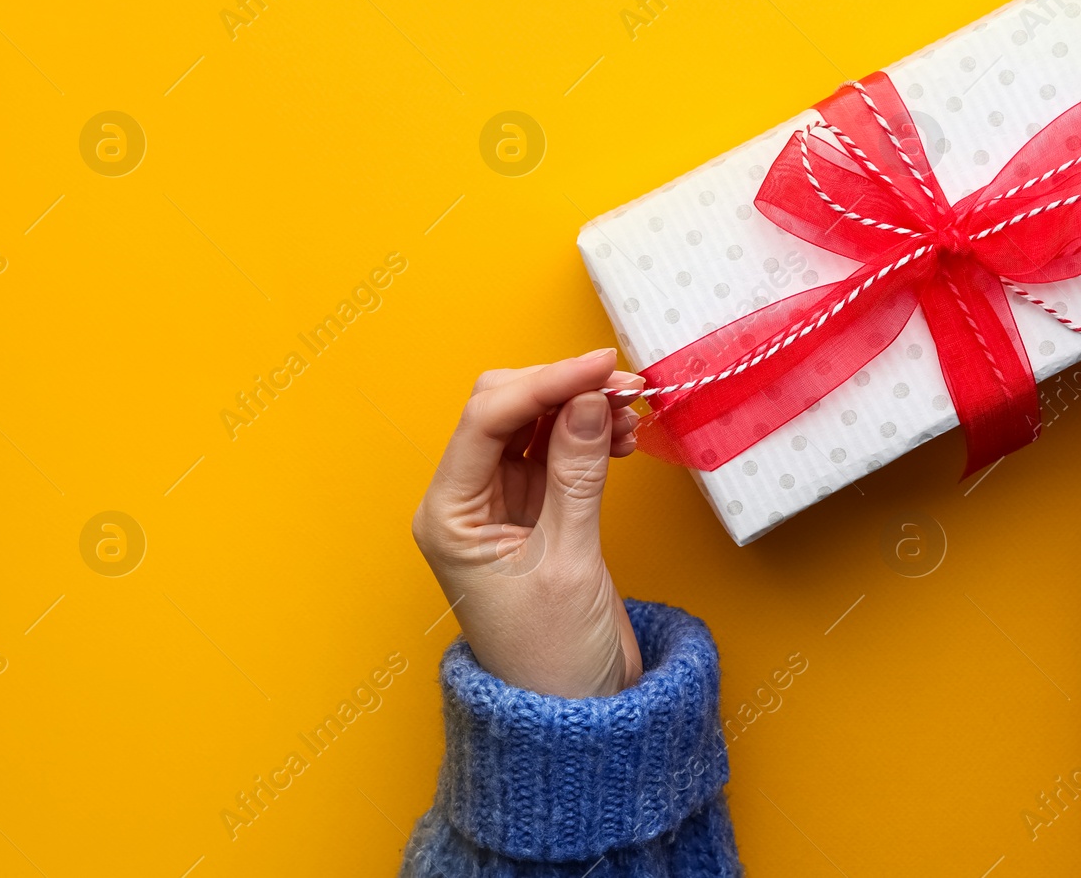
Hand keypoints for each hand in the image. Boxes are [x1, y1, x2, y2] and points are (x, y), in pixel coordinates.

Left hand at [412, 348, 643, 696]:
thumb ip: (577, 473)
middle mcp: (467, 502)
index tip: (599, 366)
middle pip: (504, 409)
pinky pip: (558, 450)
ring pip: (534, 424)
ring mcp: (502, 504)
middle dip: (562, 388)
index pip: (487, 420)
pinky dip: (589, 433)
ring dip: (580, 407)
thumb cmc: (553, 657)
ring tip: (631, 411)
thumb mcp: (569, 560)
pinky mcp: (537, 510)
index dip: (545, 382)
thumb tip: (588, 399)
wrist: (576, 715)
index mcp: (449, 515)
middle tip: (622, 385)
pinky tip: (622, 437)